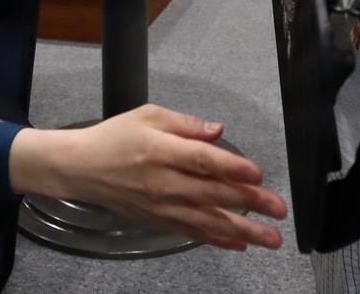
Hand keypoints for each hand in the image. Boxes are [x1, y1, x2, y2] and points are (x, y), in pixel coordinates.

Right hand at [8, 104, 286, 250]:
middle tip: (278, 209)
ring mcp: (161, 206)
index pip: (203, 161)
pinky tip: (240, 243)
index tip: (258, 174)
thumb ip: (185, 124)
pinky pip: (192, 233)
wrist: (81, 168)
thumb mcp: (148, 115)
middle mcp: (163, 182)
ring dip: (242, 230)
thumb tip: (218, 130)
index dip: (232, 168)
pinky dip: (217, 239)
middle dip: (249, 203)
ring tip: (270, 238)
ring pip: (207, 221)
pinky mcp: (159, 221)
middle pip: (212, 194)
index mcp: (161, 151)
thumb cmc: (115, 137)